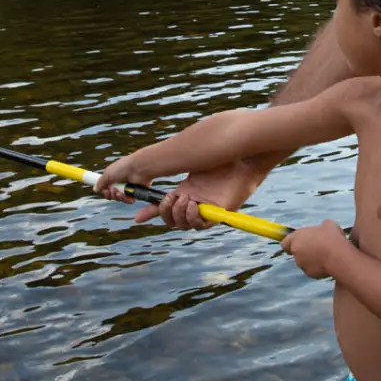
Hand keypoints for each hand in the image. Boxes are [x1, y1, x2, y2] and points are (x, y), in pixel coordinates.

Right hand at [94, 154, 152, 204]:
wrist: (138, 168)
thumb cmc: (123, 167)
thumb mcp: (107, 174)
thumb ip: (100, 182)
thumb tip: (95, 189)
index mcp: (114, 176)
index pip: (106, 187)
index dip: (104, 191)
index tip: (104, 191)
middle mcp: (121, 182)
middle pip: (112, 195)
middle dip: (110, 195)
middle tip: (111, 191)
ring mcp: (128, 188)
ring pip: (119, 199)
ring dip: (117, 197)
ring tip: (118, 192)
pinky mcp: (136, 192)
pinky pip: (128, 200)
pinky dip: (125, 199)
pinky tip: (125, 194)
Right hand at [133, 159, 266, 230]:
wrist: (243, 158)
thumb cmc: (221, 156)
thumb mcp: (190, 159)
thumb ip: (171, 163)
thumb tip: (146, 163)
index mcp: (186, 191)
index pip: (165, 208)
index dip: (151, 213)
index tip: (137, 218)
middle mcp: (194, 202)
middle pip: (171, 219)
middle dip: (165, 212)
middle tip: (170, 198)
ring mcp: (205, 209)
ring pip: (183, 224)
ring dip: (178, 213)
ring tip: (184, 199)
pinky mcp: (217, 214)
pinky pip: (199, 224)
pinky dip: (192, 216)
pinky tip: (193, 205)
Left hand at [281, 220, 348, 278]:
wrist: (338, 256)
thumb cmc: (331, 237)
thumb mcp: (328, 225)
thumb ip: (321, 228)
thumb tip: (324, 229)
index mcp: (296, 238)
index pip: (285, 243)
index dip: (291, 243)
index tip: (300, 242)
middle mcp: (296, 252)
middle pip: (297, 252)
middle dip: (305, 251)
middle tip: (318, 247)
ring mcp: (302, 264)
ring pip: (304, 262)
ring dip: (312, 259)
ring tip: (326, 256)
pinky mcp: (310, 274)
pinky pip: (312, 270)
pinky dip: (318, 268)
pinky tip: (328, 263)